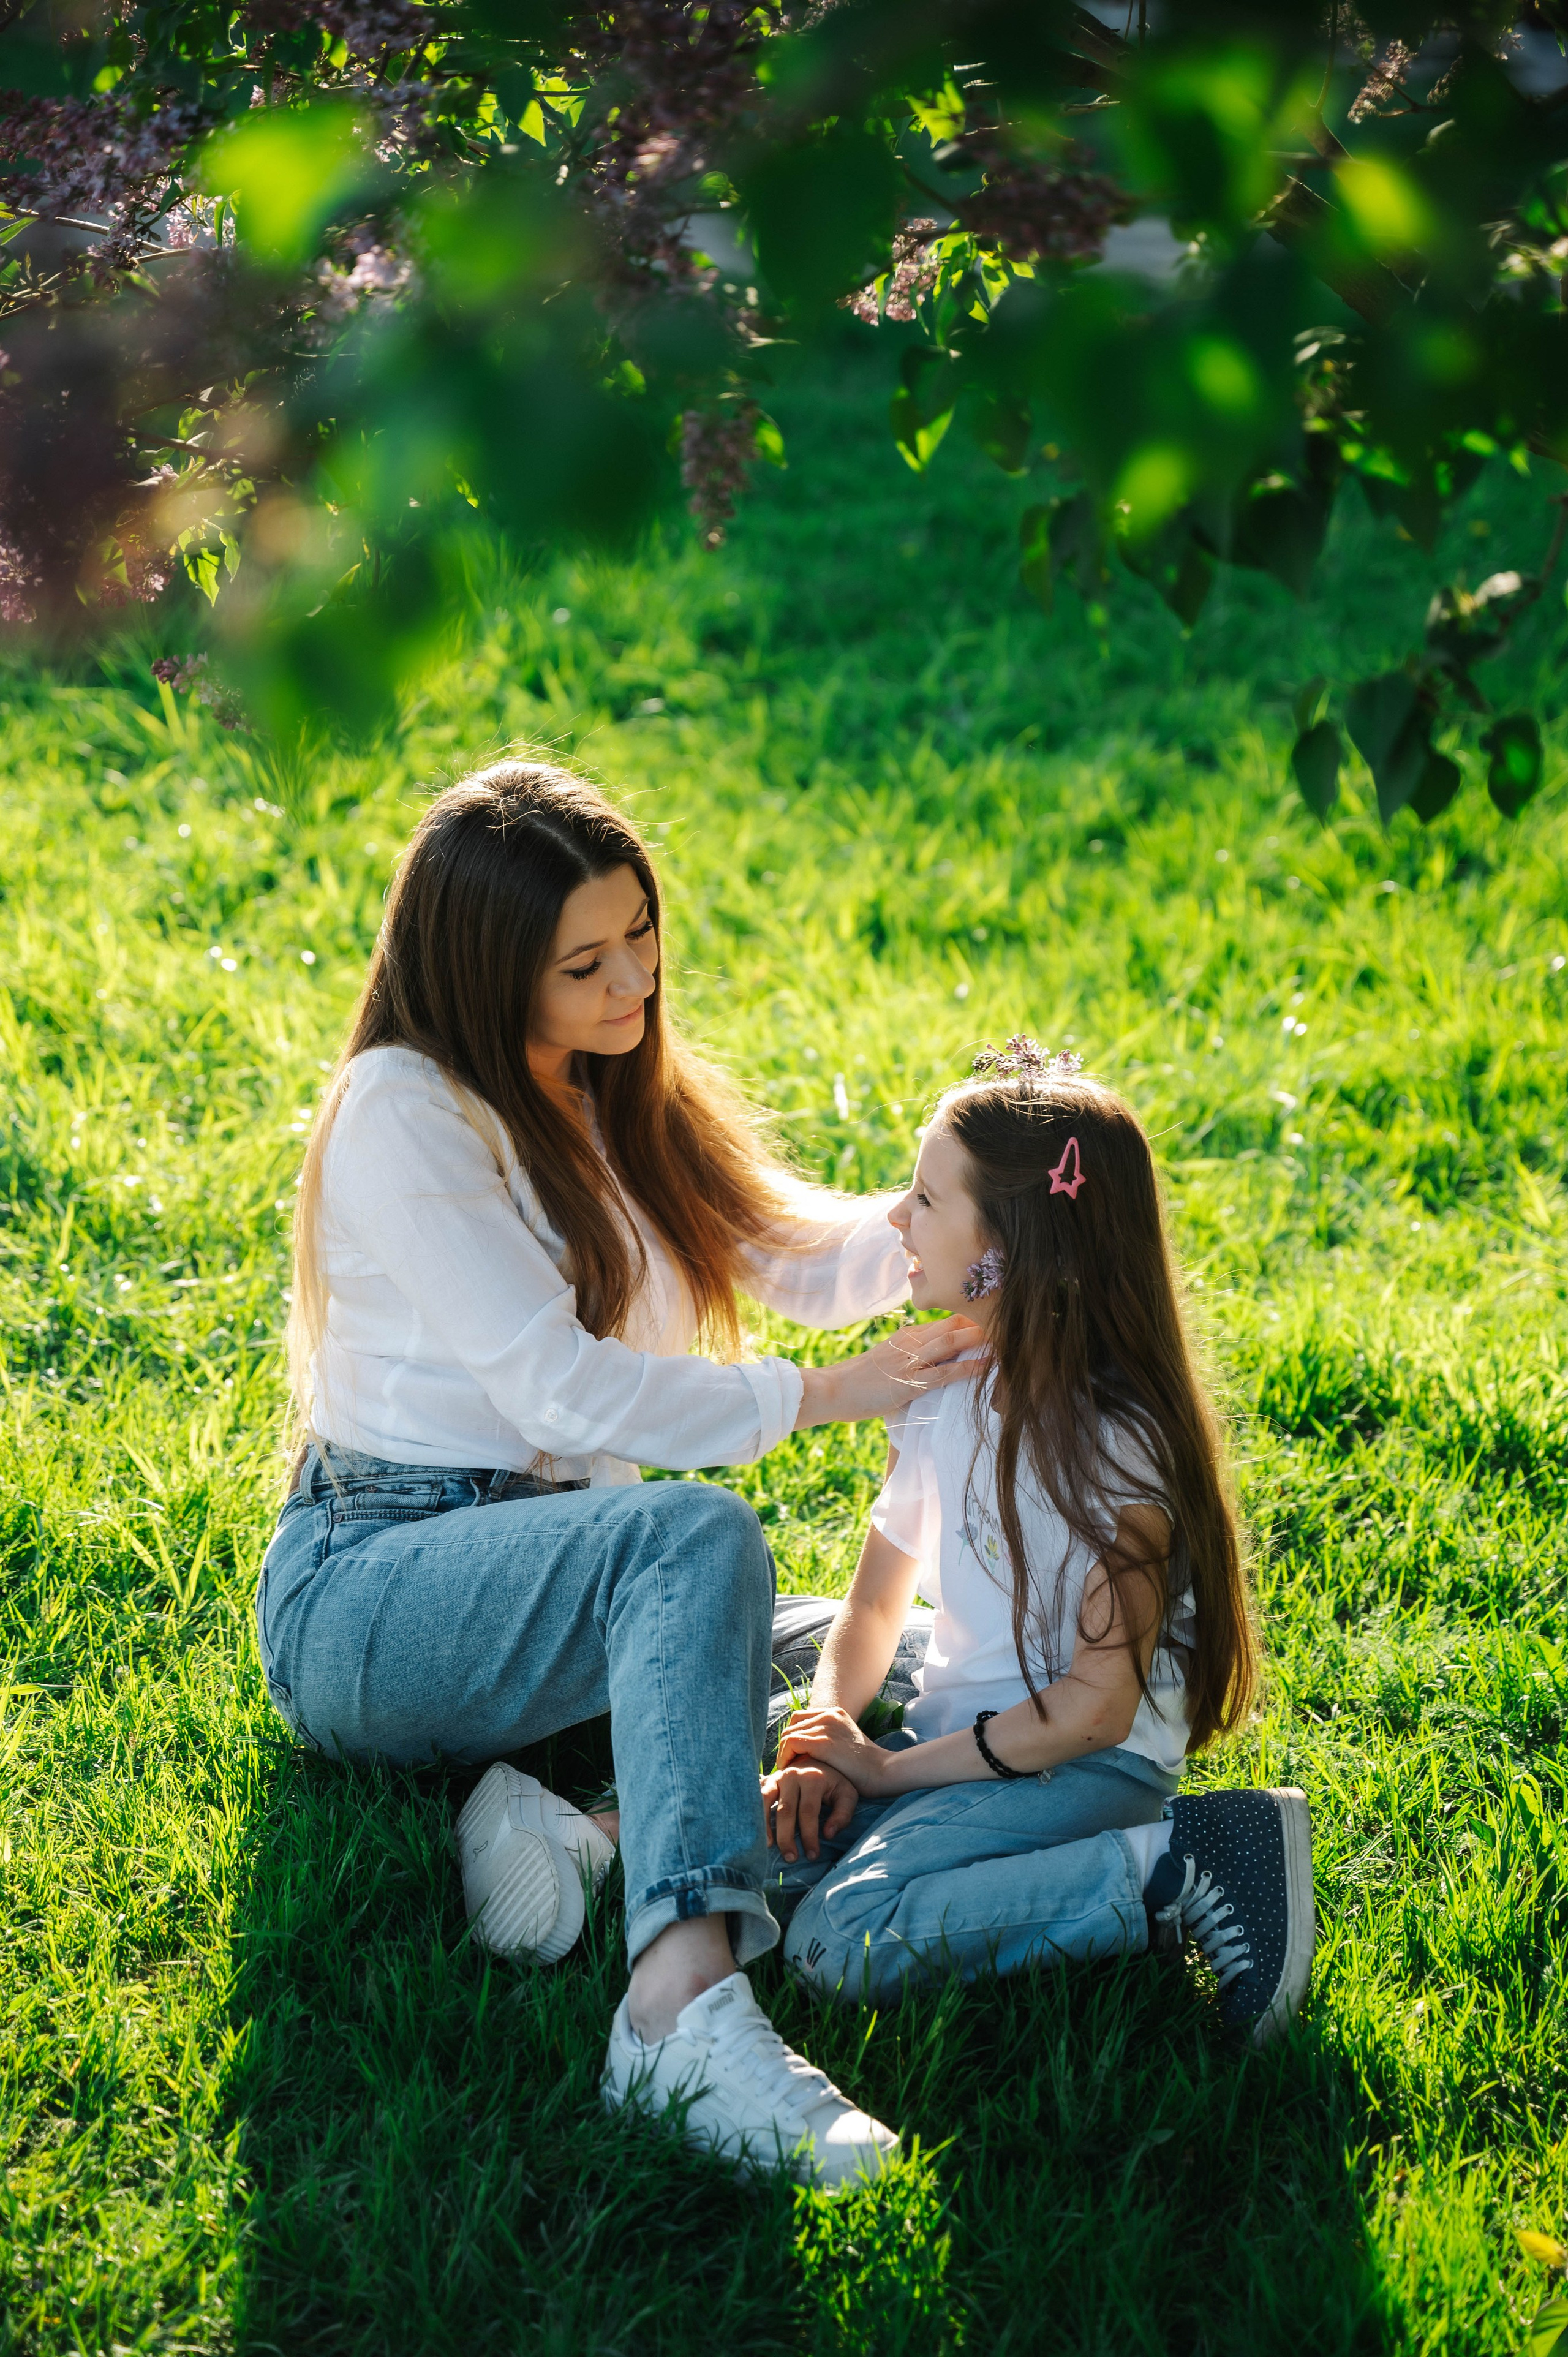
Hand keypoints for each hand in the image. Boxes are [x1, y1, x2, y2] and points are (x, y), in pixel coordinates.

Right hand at [762, 1758, 859, 1863]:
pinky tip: (757, 1831)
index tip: (812, 1856)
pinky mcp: (767, 1780)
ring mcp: (777, 1776)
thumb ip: (842, 1815)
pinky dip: (755, 1814)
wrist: (818, 1760)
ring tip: (767, 1846)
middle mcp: (792, 1775)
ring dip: (765, 1826)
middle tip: (791, 1858)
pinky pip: (756, 1797)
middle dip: (787, 1837)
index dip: (809, 1836)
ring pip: (765, 1801)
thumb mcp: (847, 1795)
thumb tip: (827, 1835)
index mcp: (813, 1778)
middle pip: (786, 1810)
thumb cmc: (834, 1783)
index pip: (808, 1812)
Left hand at [775, 1705, 894, 1794]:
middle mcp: (829, 1714)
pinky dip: (785, 1758)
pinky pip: (790, 1743)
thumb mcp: (845, 1744)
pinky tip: (790, 1771)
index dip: (792, 1738)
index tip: (792, 1757)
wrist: (884, 1772)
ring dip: (784, 1754)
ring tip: (788, 1771)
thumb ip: (828, 1740)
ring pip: (787, 1734)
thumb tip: (804, 1750)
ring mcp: (825, 1726)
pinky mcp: (822, 1741)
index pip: (799, 1718)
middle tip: (788, 1766)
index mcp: (835, 1713)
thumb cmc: (865, 1767)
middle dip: (785, 1746)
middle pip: (791, 1725)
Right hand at [797, 1314, 986, 1429]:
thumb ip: (911, 1356)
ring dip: (978, 1339)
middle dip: (981, 1322)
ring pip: (950, 1343)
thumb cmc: (858, 1380)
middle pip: (952, 1325)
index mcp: (907, 1335)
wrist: (832, 1389)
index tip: (995, 1317)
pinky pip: (943, 1374)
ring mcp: (909, 1360)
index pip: (945, 1321)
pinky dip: (967, 1369)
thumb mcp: (887, 1360)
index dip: (972, 1318)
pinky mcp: (908, 1382)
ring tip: (1005, 1336)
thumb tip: (935, 1361)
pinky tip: (985, 1366)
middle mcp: (910, 1341)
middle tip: (1009, 1319)